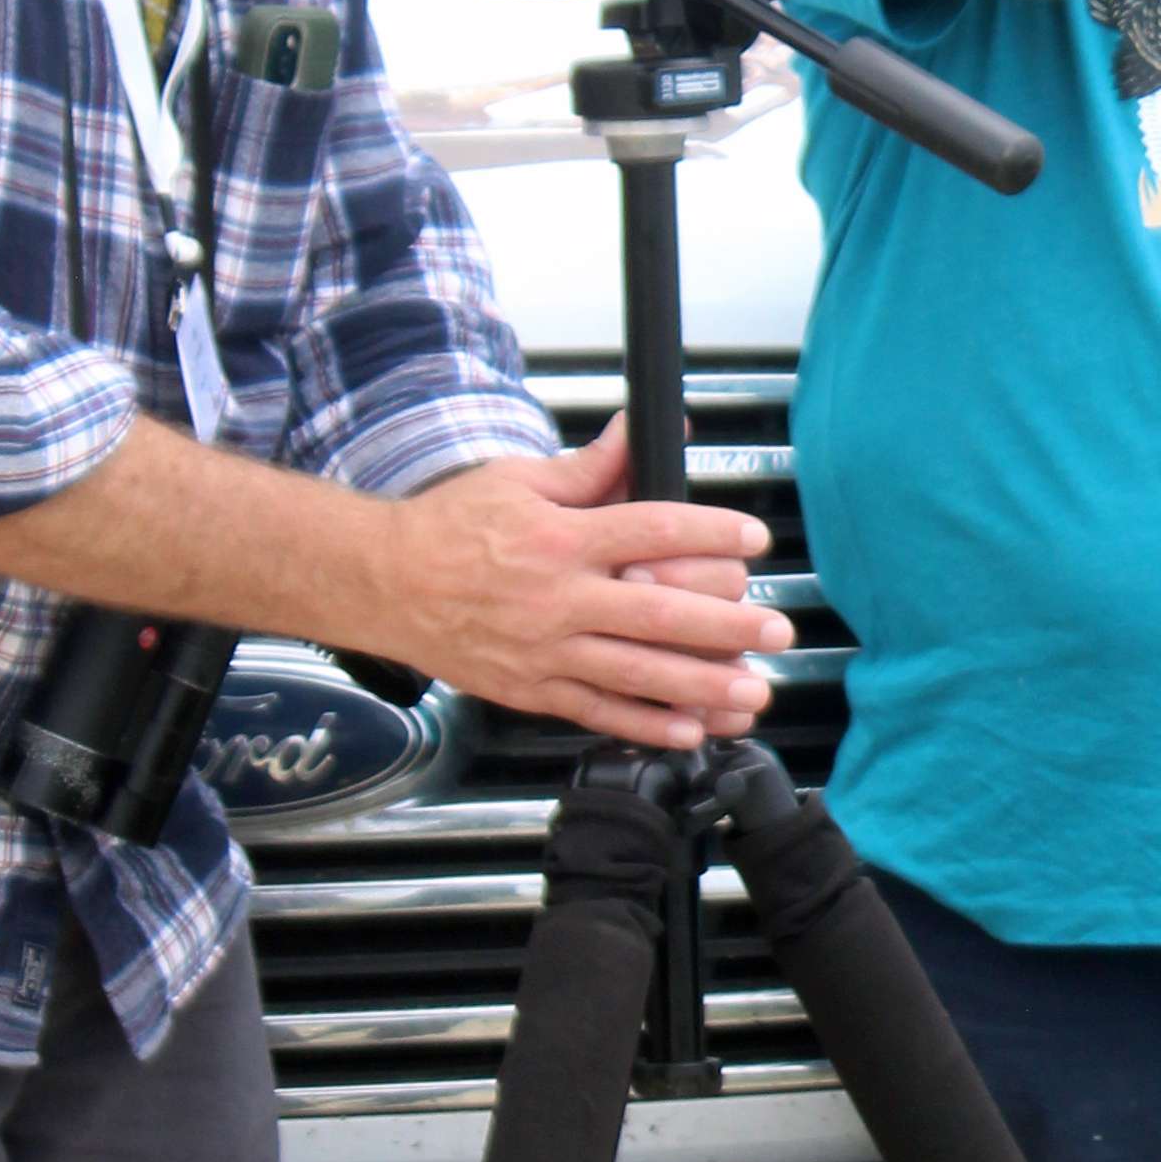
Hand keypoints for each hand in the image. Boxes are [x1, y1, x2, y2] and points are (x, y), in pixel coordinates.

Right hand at [381, 432, 790, 744]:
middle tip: (776, 631)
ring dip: (703, 686)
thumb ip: (588, 467)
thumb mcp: (517, 480)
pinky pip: (599, 711)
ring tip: (754, 692)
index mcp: (561, 537)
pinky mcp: (532, 689)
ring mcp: (546, 650)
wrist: (384, 583)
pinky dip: (647, 724)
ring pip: (638, 672)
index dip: (711, 533)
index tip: (753, 539)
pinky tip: (691, 730)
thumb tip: (637, 432)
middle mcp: (559, 597)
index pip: (653, 529)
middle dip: (727, 625)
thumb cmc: (447, 527)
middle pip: (660, 611)